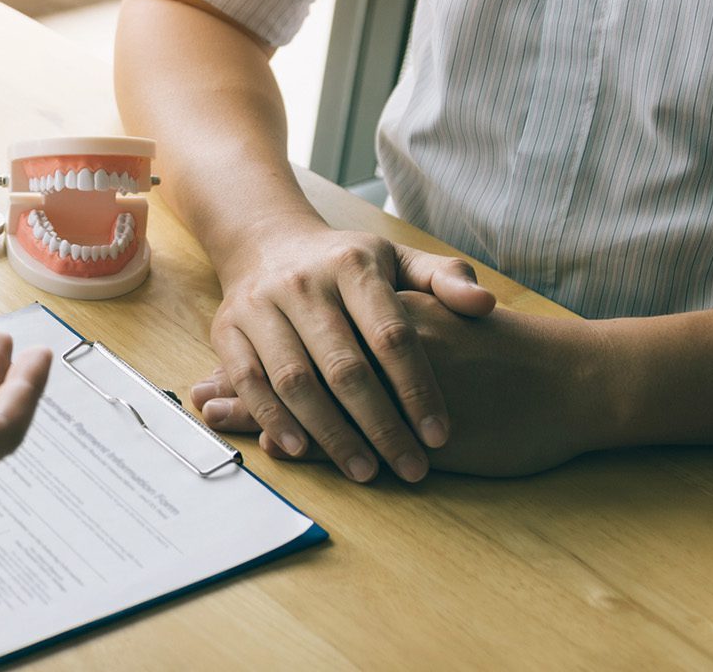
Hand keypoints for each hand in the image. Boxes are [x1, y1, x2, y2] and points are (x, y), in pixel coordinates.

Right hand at [208, 218, 496, 483]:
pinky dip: (273, 418)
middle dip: (380, 425)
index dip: (417, 389)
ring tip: (364, 470)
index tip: (440, 435)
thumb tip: (485, 305)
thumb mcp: (398, 258)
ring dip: (330, 432)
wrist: (265, 242)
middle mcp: (302, 283)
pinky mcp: (227, 329)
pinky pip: (249, 380)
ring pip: (295, 379)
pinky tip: (301, 450)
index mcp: (352, 266)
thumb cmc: (345, 264)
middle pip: (344, 366)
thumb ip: (444, 279)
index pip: (391, 335)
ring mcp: (260, 306)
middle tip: (410, 467)